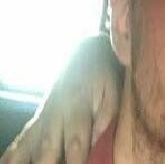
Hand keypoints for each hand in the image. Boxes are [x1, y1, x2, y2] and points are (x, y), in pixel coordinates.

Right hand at [0, 35, 121, 163]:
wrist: (86, 51)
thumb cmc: (103, 72)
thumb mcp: (113, 88)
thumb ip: (107, 112)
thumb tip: (96, 137)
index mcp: (78, 108)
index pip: (76, 142)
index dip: (75, 160)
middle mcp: (56, 115)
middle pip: (47, 149)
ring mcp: (44, 117)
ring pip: (30, 146)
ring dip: (28, 160)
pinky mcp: (38, 119)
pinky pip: (22, 139)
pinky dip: (12, 154)